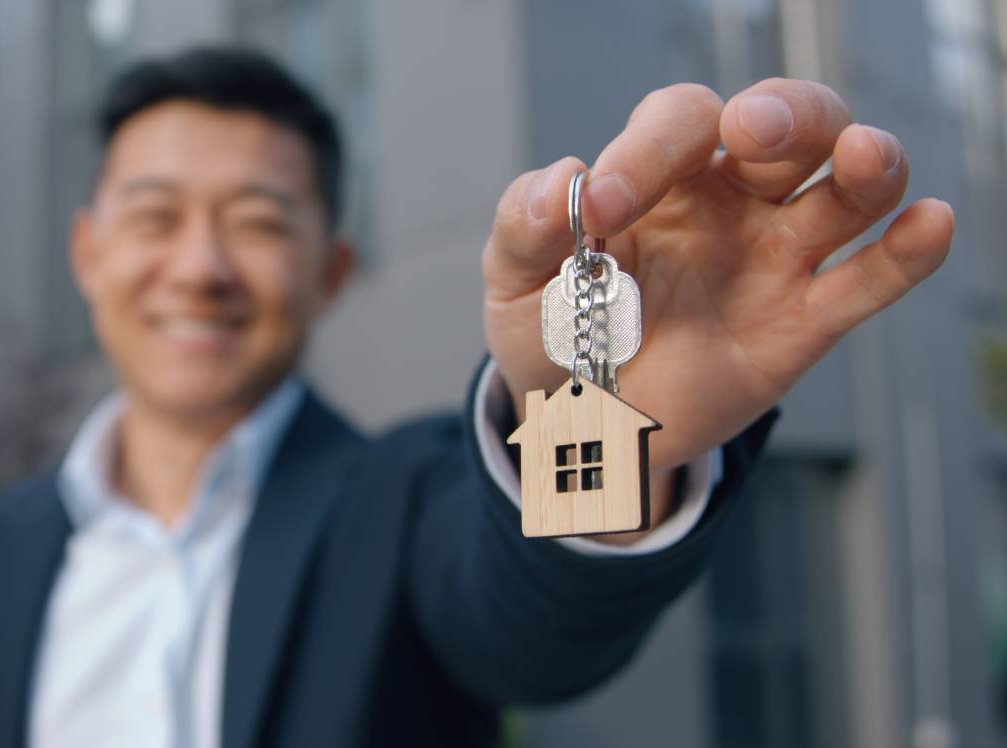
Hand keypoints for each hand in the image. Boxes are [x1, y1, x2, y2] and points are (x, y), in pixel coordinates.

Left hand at [484, 79, 953, 478]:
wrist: (580, 425)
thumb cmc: (553, 333)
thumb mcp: (515, 283)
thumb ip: (524, 228)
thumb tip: (564, 179)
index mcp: (659, 175)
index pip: (680, 122)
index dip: (648, 148)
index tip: (603, 208)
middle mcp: (729, 201)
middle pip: (787, 126)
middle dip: (782, 114)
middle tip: (750, 132)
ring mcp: (773, 258)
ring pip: (845, 190)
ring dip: (865, 162)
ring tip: (861, 158)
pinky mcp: (802, 325)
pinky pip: (866, 282)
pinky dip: (906, 252)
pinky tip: (927, 225)